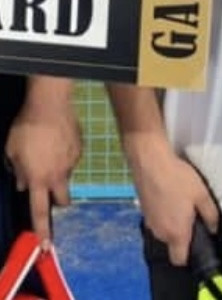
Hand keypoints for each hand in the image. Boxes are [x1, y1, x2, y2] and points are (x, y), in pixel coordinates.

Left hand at [5, 77, 81, 240]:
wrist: (50, 105)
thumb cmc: (26, 128)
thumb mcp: (12, 151)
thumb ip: (18, 171)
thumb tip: (22, 183)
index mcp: (38, 179)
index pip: (40, 211)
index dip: (43, 230)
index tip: (46, 246)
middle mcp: (57, 175)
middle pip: (63, 200)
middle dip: (58, 201)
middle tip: (49, 190)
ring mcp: (71, 161)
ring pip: (66, 176)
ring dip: (58, 173)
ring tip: (49, 152)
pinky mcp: (79, 148)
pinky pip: (71, 158)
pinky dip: (64, 155)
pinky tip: (57, 140)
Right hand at [125, 132, 218, 265]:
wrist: (150, 161)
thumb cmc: (178, 179)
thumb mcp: (202, 194)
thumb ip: (210, 215)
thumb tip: (213, 228)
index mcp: (176, 234)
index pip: (180, 260)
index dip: (189, 255)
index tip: (197, 241)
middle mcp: (160, 233)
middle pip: (172, 244)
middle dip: (182, 235)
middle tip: (192, 216)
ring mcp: (149, 222)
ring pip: (163, 231)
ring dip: (172, 223)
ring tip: (180, 202)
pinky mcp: (143, 210)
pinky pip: (156, 219)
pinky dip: (163, 213)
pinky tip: (169, 195)